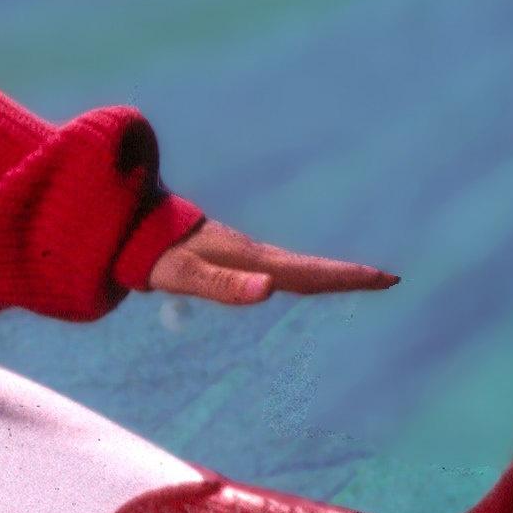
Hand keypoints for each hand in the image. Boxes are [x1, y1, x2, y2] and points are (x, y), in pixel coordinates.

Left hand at [146, 218, 397, 306]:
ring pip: (293, 267)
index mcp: (249, 260)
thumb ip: (222, 285)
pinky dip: (300, 274)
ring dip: (327, 274)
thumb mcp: (184, 274)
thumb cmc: (152, 253)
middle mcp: (251, 255)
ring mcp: (241, 254)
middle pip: (307, 269)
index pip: (306, 273)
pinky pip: (274, 267)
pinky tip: (299, 281)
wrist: (125, 222)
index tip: (385, 277)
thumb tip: (268, 290)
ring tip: (360, 279)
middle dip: (347, 275)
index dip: (345, 276)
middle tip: (387, 279)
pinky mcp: (229, 256)